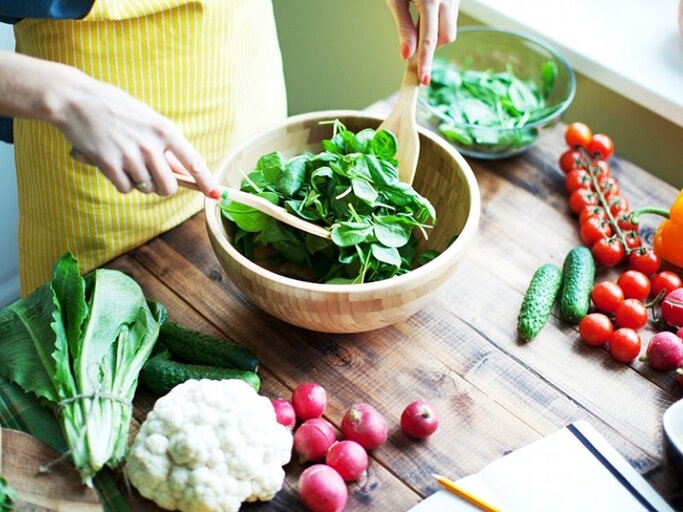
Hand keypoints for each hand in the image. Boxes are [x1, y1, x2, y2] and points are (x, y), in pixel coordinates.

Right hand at [54, 71, 218, 196]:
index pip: (192, 161)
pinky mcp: (109, 164)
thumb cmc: (114, 108)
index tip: (216, 195)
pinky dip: (121, 183)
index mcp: (164, 129)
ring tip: (125, 161)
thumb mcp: (147, 119)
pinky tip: (113, 164)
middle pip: (168, 186)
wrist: (75, 99)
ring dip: (139, 182)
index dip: (206, 180)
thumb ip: (165, 145)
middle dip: (161, 187)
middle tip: (151, 175)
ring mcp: (130, 156)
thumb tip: (182, 173)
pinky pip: (126, 189)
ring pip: (146, 188)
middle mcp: (150, 144)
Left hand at [386, 0, 459, 84]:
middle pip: (446, 37)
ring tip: (418, 21)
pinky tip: (427, 16)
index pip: (429, 40)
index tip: (423, 79)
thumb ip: (404, 28)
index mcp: (430, 0)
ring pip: (450, 30)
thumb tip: (407, 54)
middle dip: (432, 46)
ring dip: (435, 35)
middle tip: (414, 42)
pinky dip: (439, 25)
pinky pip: (451, 19)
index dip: (425, 62)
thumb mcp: (396, 1)